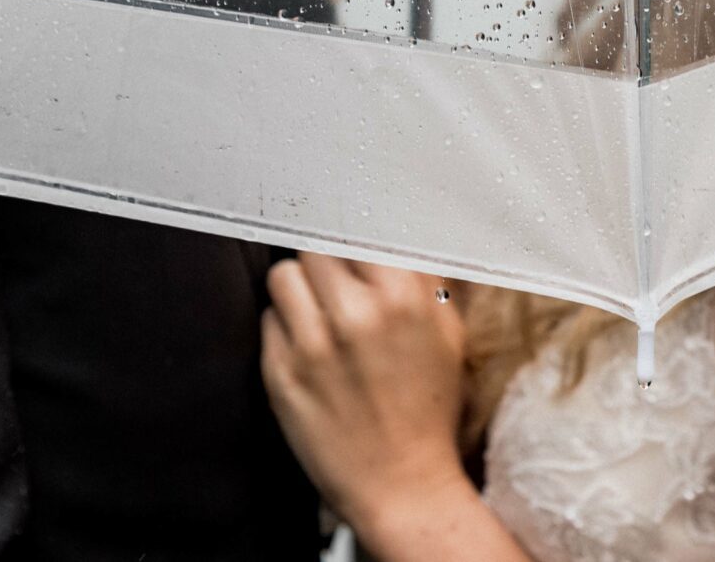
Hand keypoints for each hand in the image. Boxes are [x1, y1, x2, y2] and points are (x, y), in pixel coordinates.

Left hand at [261, 255, 469, 536]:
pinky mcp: (279, 373)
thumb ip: (421, 279)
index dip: (350, 240)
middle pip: (314, 246)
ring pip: (283, 276)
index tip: (348, 250)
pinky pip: (267, 319)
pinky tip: (306, 351)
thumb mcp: (446, 334)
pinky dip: (283, 328)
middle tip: (334, 288)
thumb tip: (390, 234)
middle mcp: (353, 313)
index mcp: (402, 296)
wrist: (403, 486)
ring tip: (315, 316)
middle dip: (324, 264)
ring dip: (298, 290)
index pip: (354, 227)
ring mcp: (311, 343)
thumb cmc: (428, 409)